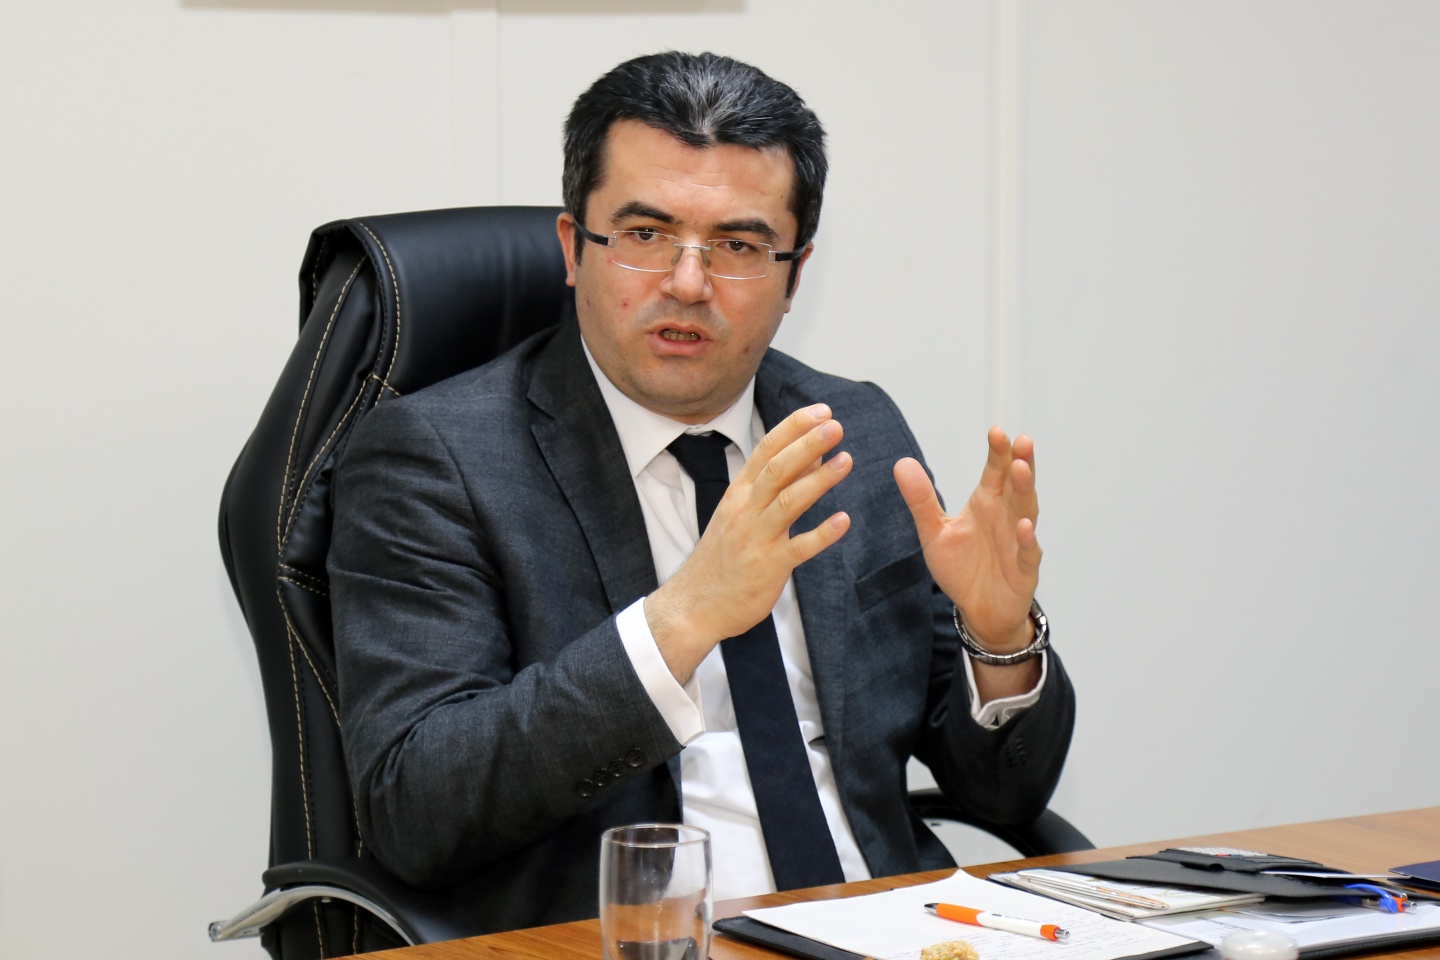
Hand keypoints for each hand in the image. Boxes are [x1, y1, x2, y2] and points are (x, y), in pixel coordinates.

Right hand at [646, 404, 851, 681]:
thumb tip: (812, 454)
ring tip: (846, 460)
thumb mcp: (742, 513)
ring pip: (788, 502)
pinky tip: (844, 521)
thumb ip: (776, 485)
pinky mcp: (768, 568)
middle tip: (835, 425)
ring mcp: (756, 538)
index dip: (794, 427)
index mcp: (739, 493)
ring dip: (819, 479)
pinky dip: (822, 534)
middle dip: (807, 444)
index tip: (822, 410)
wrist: (695, 604)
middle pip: (777, 468)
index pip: (766, 449)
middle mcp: (745, 510)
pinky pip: (798, 548)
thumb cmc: (722, 557)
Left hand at [893, 426, 1040, 653]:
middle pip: (1016, 485)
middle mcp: (1006, 517)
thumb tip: (901, 462)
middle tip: (1021, 440)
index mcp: (986, 503)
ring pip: (1026, 511)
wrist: (978, 610)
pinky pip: (1027, 552)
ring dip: (1025, 491)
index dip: (997, 452)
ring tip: (1022, 469)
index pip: (995, 472)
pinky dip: (1027, 539)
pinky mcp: (1023, 569)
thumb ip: (921, 500)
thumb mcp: (934, 532)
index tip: (996, 431)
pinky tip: (1024, 526)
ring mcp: (1018, 542)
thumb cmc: (962, 567)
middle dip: (1019, 463)